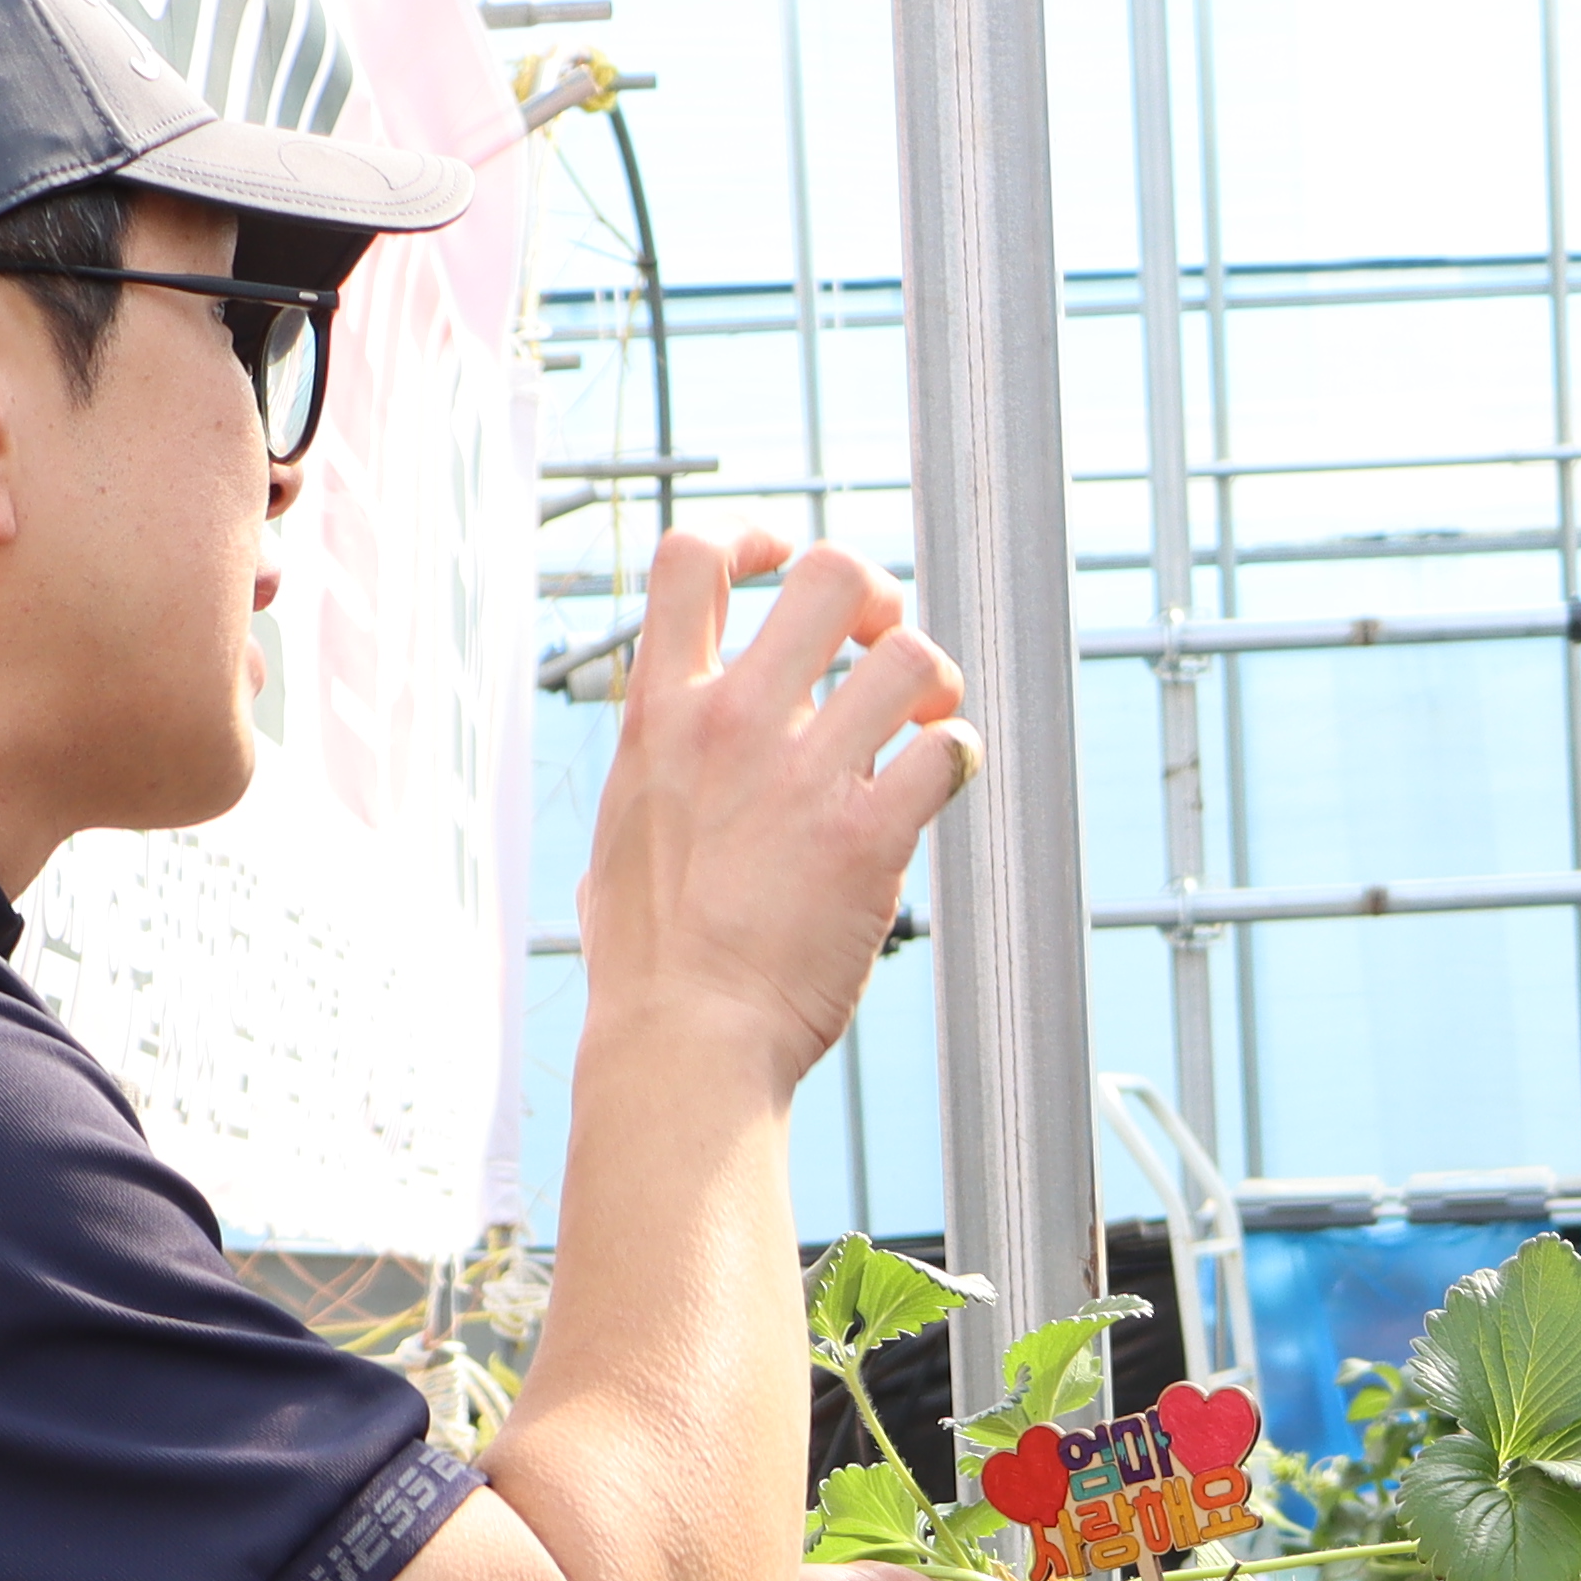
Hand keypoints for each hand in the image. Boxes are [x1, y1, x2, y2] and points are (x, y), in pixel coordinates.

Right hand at [569, 530, 972, 1094]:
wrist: (683, 1040)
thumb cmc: (647, 962)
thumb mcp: (619, 835)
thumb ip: (654, 775)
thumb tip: (663, 764)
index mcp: (662, 714)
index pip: (694, 559)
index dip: (753, 540)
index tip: (779, 564)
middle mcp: (734, 723)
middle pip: (829, 576)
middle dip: (873, 597)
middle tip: (878, 645)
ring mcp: (805, 776)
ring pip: (908, 654)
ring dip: (932, 678)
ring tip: (924, 718)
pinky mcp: (870, 836)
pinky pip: (951, 753)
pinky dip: (961, 756)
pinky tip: (943, 779)